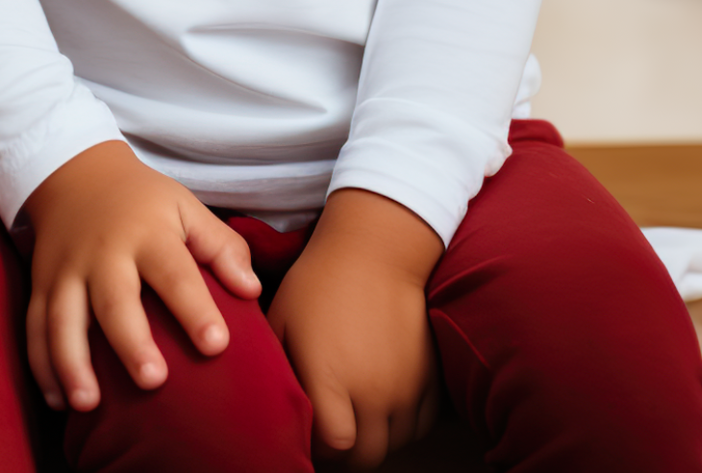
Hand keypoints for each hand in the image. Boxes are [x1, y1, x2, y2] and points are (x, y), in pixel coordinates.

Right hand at [20, 139, 261, 413]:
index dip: (194, 308)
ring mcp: (66, 270)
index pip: (174, 273)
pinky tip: (58, 401)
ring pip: (63, 317)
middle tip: (152, 380)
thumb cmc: (143, 201)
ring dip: (72, 361)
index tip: (216, 344)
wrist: (75, 172)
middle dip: (130, 341)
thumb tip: (251, 290)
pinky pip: (34, 326)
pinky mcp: (41, 284)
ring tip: (88, 404)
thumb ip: (221, 245)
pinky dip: (42, 365)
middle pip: (114, 299)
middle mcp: (103, 253)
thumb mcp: (184, 206)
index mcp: (147, 233)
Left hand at [266, 188, 443, 466]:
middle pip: (366, 456)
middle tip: (331, 431)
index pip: (334, 446)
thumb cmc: (318, 282)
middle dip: (345, 454)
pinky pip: (420, 426)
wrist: (375, 249)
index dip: (318, 447)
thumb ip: (276, 368)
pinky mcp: (431, 380)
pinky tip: (382, 407)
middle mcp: (373, 391)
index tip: (308, 431)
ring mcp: (407, 388)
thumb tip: (270, 405)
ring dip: (374, 439)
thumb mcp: (281, 319)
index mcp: (331, 377)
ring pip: (395, 444)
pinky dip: (402, 426)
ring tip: (355, 416)